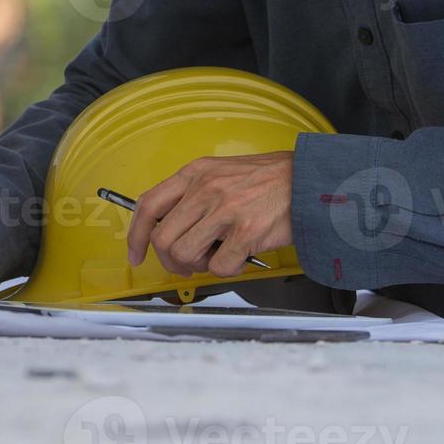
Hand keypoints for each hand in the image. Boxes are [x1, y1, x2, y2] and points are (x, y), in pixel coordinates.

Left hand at [126, 151, 293, 278]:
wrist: (307, 180)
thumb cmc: (266, 180)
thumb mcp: (220, 172)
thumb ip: (192, 194)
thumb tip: (168, 226)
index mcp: (194, 174)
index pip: (148, 205)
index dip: (136, 235)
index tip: (137, 254)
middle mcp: (204, 190)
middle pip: (162, 238)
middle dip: (170, 260)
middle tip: (185, 263)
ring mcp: (225, 211)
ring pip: (184, 255)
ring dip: (196, 265)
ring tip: (214, 256)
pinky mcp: (246, 233)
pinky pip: (218, 267)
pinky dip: (225, 270)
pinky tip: (236, 257)